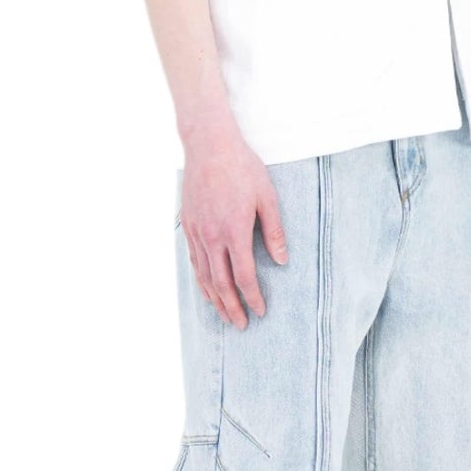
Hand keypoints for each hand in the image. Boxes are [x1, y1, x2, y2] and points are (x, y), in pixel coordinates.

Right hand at [178, 127, 286, 327]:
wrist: (209, 146)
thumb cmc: (243, 168)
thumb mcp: (267, 197)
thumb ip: (274, 232)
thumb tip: (282, 260)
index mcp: (235, 232)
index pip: (244, 277)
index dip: (253, 298)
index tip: (261, 311)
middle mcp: (212, 237)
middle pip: (221, 284)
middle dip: (233, 308)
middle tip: (242, 325)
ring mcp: (197, 232)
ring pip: (204, 276)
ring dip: (215, 300)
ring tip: (225, 316)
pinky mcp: (188, 225)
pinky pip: (194, 261)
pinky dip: (201, 280)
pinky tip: (207, 289)